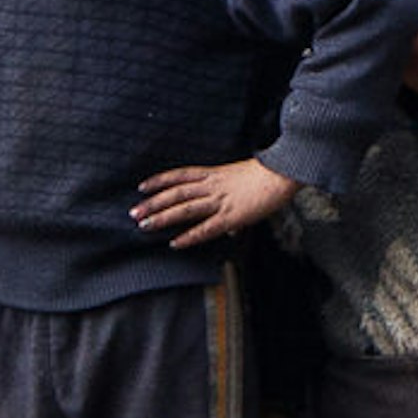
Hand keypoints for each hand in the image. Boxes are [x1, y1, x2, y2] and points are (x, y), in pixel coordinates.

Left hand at [132, 159, 303, 248]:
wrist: (283, 173)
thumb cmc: (268, 174)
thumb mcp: (242, 178)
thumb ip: (230, 195)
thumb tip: (228, 224)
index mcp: (215, 173)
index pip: (180, 175)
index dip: (160, 180)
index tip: (142, 187)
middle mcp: (213, 186)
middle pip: (176, 193)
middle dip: (154, 203)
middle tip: (134, 212)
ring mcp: (221, 201)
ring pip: (185, 209)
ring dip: (163, 217)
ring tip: (145, 226)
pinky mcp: (232, 216)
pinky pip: (207, 228)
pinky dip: (190, 236)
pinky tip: (176, 243)